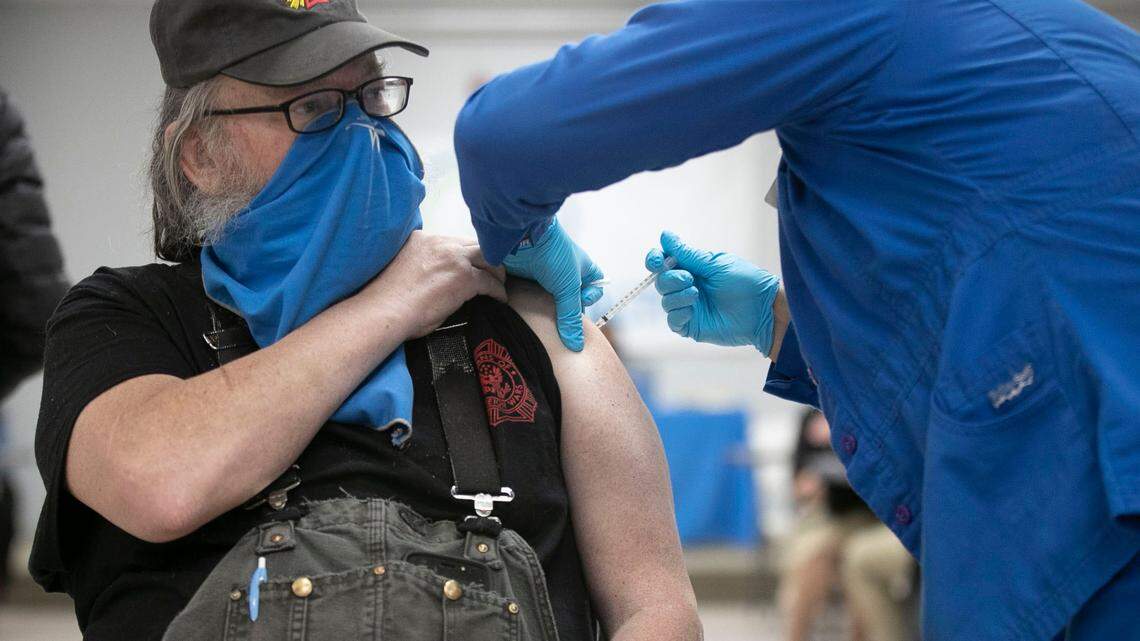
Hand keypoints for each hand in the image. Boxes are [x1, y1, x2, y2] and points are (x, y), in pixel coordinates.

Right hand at [357, 231, 507, 339]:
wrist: (386, 309)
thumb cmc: (388, 298)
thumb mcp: (404, 266)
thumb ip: (423, 263)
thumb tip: (438, 277)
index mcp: (422, 239)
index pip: (452, 242)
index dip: (464, 254)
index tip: (468, 265)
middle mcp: (440, 243)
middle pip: (473, 245)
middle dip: (484, 258)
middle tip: (490, 272)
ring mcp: (454, 259)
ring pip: (487, 258)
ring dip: (495, 271)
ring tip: (499, 283)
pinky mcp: (465, 278)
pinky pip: (489, 282)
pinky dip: (497, 290)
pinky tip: (499, 299)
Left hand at [503, 218, 603, 351]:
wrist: (523, 235)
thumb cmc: (554, 255)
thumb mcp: (568, 288)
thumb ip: (571, 317)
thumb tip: (576, 345)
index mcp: (582, 268)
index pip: (594, 288)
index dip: (590, 298)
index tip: (580, 300)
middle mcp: (565, 272)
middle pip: (570, 297)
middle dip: (564, 308)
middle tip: (558, 312)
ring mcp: (546, 274)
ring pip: (550, 298)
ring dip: (546, 306)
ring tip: (540, 311)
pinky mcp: (527, 276)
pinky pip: (530, 294)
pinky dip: (529, 301)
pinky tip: (525, 306)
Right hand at [646, 231, 780, 355]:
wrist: (763, 309)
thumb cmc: (745, 282)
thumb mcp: (715, 264)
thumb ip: (687, 254)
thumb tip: (665, 236)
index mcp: (692, 268)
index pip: (662, 263)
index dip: (654, 260)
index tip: (657, 260)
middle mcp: (687, 287)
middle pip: (661, 282)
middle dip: (670, 278)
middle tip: (690, 279)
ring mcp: (688, 307)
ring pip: (665, 301)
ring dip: (677, 296)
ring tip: (696, 294)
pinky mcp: (692, 326)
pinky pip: (673, 320)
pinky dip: (678, 313)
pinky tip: (692, 310)